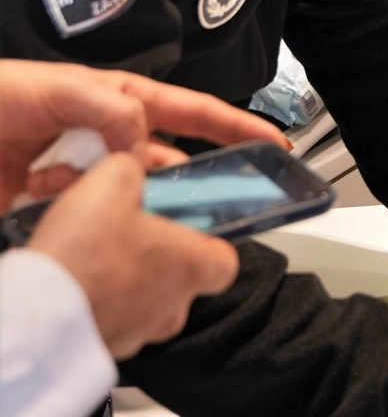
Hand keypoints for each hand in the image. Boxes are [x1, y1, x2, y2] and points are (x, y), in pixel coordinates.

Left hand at [0, 59, 288, 204]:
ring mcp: (76, 172)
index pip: (190, 112)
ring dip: (142, 209)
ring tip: (155, 226)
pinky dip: (93, 227)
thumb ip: (107, 106)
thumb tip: (143, 140)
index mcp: (116, 102)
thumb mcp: (54, 88)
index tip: (272, 143)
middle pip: (167, 162)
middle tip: (216, 206)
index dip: (234, 127)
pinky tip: (92, 229)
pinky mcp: (46, 205)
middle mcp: (102, 137)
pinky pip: (85, 219)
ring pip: (130, 196)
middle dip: (194, 181)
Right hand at [28, 153, 238, 357]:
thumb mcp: (113, 181)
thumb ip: (133, 167)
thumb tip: (130, 166)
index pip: (224, 257)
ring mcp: (140, 333)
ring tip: (93, 251)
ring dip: (123, 275)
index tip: (182, 219)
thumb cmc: (84, 254)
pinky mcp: (105, 346)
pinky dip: (97, 297)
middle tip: (127, 229)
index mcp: (195, 266)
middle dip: (155, 252)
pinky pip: (110, 316)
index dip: (204, 236)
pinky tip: (75, 276)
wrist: (36, 311)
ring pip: (143, 297)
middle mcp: (174, 307)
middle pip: (180, 275)